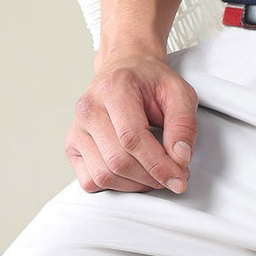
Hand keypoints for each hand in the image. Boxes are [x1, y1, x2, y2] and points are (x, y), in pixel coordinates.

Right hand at [65, 54, 197, 193]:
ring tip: (155, 173)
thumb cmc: (150, 82)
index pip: (132, 137)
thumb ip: (183, 124)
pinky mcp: (72, 146)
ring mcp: (77, 128)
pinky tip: (133, 174)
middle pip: (118, 161)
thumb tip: (180, 158)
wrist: (126, 69)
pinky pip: (90, 181)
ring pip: (104, 175)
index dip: (158, 164)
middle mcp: (89, 108)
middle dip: (151, 177)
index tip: (179, 178)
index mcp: (114, 88)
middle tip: (173, 175)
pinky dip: (116, 186)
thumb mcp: (179, 92)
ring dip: (135, 184)